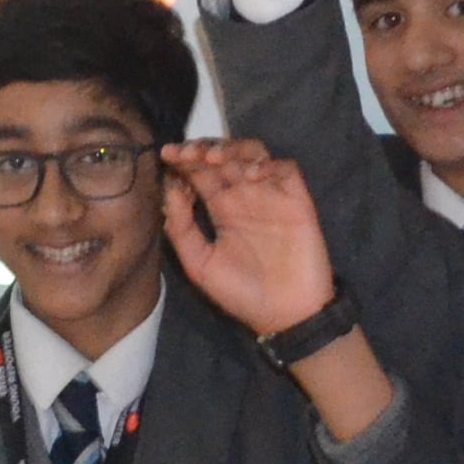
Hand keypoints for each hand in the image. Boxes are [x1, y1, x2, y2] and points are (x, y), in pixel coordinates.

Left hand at [153, 140, 341, 337]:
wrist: (285, 315)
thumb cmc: (241, 293)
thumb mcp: (200, 265)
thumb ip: (181, 230)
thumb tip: (169, 191)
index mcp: (221, 208)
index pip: (200, 173)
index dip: (184, 160)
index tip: (167, 155)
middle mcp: (244, 196)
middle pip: (223, 155)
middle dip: (202, 148)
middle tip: (186, 153)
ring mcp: (270, 195)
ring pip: (252, 152)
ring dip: (233, 148)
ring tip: (213, 158)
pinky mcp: (296, 200)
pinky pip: (285, 168)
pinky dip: (267, 164)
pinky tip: (250, 175)